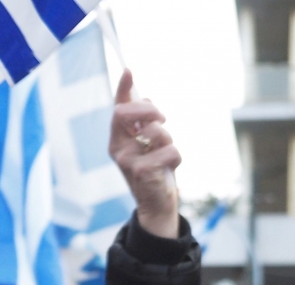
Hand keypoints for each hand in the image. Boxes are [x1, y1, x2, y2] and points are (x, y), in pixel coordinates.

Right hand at [110, 70, 180, 238]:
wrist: (156, 203)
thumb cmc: (154, 170)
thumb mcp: (147, 144)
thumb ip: (144, 123)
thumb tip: (147, 97)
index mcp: (118, 140)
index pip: (118, 109)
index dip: (123, 89)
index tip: (129, 70)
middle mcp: (118, 148)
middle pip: (125, 113)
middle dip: (149, 109)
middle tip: (163, 117)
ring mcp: (128, 161)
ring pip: (157, 131)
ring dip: (169, 139)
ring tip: (164, 155)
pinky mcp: (143, 172)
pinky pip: (171, 151)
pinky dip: (176, 158)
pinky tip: (169, 169)